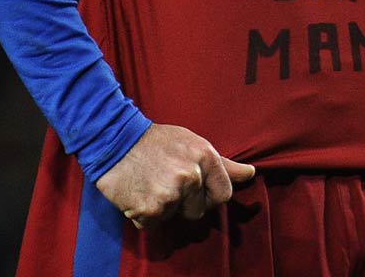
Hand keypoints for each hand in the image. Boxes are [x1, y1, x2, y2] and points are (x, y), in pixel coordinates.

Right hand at [95, 123, 255, 229]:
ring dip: (162, 207)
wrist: (114, 139)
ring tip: (150, 183)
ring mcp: (170, 194)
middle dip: (184, 202)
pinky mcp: (149, 210)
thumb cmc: (156, 141)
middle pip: (199, 210)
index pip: (224, 194)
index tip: (196, 189)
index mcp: (205, 156)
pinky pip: (153, 224)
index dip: (210, 195)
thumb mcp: (192, 143)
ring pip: (175, 217)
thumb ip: (222, 164)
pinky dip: (144, 214)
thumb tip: (251, 173)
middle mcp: (191, 176)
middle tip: (165, 180)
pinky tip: (138, 193)